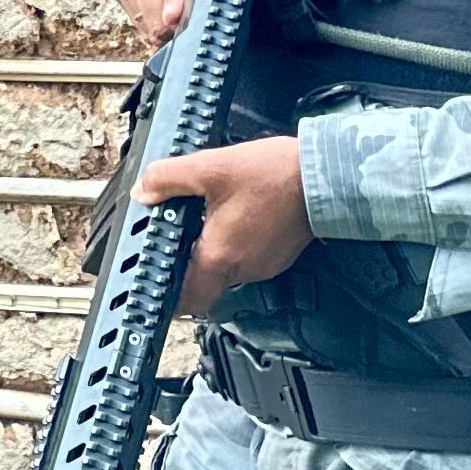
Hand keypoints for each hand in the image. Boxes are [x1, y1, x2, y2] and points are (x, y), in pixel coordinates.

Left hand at [133, 137, 308, 318]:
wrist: (326, 175)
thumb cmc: (276, 176)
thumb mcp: (210, 168)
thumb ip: (168, 179)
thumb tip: (143, 190)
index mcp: (220, 257)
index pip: (187, 301)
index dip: (166, 297)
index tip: (154, 285)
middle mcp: (243, 269)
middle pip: (203, 282)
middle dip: (185, 263)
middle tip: (170, 240)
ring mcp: (263, 264)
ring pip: (225, 269)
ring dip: (210, 250)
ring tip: (201, 220)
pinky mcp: (277, 254)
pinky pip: (246, 257)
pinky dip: (233, 243)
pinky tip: (231, 216)